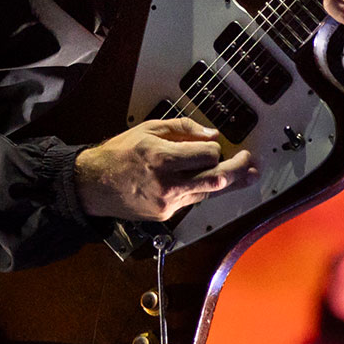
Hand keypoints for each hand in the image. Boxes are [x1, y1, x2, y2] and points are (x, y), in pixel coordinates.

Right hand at [76, 117, 256, 221]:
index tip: (217, 145)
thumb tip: (212, 134)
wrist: (92, 185)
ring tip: (248, 176)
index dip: (217, 149)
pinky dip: (202, 190)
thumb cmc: (119, 153)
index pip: (208, 155)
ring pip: (209, 193)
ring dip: (229, 183)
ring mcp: (167, 202)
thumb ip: (183, 128)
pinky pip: (192, 200)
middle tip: (251, 163)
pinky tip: (210, 182)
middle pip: (216, 179)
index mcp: (162, 157)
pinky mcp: (166, 215)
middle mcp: (167, 183)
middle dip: (239, 170)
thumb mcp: (149, 128)